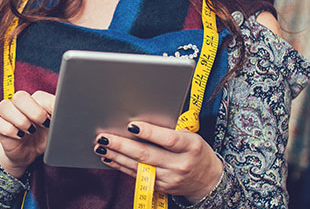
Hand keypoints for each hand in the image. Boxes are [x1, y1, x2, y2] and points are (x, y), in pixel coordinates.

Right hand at [0, 90, 54, 177]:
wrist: (31, 155)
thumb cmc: (46, 138)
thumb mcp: (57, 128)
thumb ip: (61, 117)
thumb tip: (70, 112)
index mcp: (37, 102)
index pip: (39, 96)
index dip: (47, 107)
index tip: (55, 119)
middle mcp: (21, 105)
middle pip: (20, 96)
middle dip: (33, 111)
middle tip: (43, 124)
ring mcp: (9, 115)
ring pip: (5, 105)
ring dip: (20, 120)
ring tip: (30, 131)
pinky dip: (9, 130)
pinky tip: (19, 137)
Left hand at [93, 121, 222, 202]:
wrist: (208, 181)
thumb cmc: (196, 152)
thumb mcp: (192, 136)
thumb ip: (170, 130)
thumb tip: (140, 122)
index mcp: (190, 146)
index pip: (168, 139)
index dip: (149, 132)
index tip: (131, 125)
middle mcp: (179, 164)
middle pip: (146, 154)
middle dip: (122, 145)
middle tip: (104, 137)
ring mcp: (169, 178)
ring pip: (138, 166)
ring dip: (116, 156)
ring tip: (101, 147)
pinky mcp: (160, 187)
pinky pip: (137, 175)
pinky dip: (121, 166)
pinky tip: (110, 158)